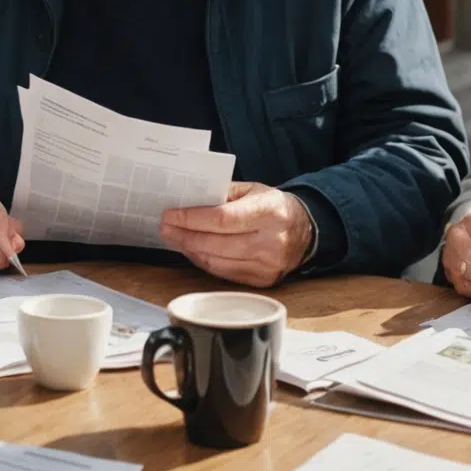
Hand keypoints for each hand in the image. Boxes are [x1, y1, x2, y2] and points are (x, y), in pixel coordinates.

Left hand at [158, 181, 313, 287]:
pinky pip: (224, 273)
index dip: (192, 218)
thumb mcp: (253, 190)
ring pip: (217, 262)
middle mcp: (270, 241)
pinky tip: (193, 251)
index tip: (170, 215)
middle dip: (184, 235)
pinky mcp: (262, 280)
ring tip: (174, 238)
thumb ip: (223, 193)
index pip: (222, 218)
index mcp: (269, 212)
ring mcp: (267, 265)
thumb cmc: (274, 207)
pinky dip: (204, 262)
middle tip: (165, 227)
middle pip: (216, 243)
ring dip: (190, 250)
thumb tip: (188, 199)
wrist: (306, 231)